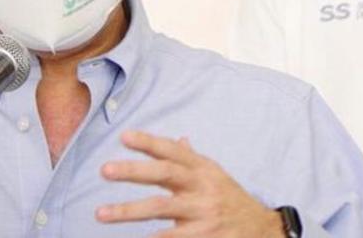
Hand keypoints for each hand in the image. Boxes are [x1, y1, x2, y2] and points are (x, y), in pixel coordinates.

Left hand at [97, 130, 284, 236]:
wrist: (262, 230)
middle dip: (134, 171)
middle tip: (104, 169)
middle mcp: (203, 187)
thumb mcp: (215, 176)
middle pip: (165, 174)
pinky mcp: (204, 237)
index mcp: (203, 169)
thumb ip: (193, 160)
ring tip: (100, 213)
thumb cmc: (230, 199)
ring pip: (161, 209)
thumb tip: (179, 139)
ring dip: (128, 211)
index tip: (124, 136)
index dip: (150, 142)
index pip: (173, 151)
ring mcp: (203, 214)